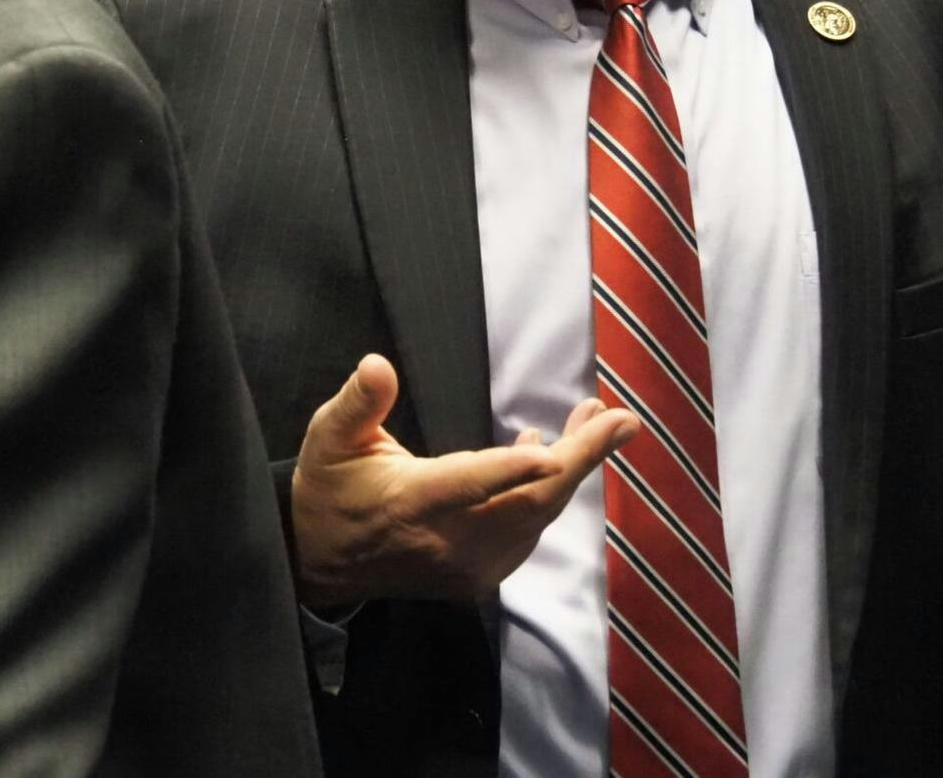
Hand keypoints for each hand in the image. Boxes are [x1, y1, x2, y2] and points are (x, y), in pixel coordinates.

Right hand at [289, 353, 637, 605]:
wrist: (322, 563)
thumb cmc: (329, 488)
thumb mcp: (329, 437)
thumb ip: (359, 403)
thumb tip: (378, 364)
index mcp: (412, 503)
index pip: (469, 485)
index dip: (512, 469)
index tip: (554, 449)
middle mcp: (448, 542)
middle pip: (529, 502)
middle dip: (581, 459)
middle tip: (620, 419)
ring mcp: (468, 566)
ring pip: (537, 518)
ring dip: (574, 471)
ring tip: (596, 421)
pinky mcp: (479, 577)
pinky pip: (528, 533)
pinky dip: (550, 495)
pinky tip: (551, 459)